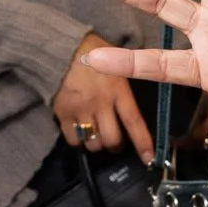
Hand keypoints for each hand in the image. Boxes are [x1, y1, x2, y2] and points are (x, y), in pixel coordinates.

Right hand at [52, 30, 152, 160]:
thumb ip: (126, 81)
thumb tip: (136, 101)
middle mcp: (100, 103)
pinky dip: (79, 140)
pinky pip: (74, 140)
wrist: (58, 48)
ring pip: (94, 144)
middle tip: (115, 142)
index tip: (149, 158)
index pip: (134, 121)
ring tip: (97, 134)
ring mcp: (81, 110)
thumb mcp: (117, 61)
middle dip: (116, 145)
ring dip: (97, 144)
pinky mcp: (63, 113)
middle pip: (112, 140)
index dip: (143, 143)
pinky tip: (81, 131)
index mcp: (117, 89)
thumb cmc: (90, 51)